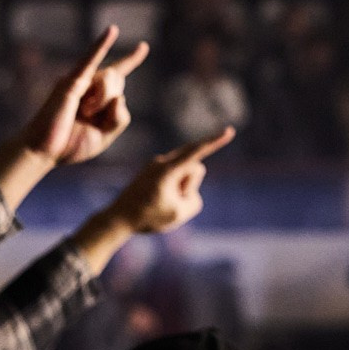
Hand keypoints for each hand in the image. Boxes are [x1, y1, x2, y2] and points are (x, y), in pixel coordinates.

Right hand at [0, 27, 148, 171]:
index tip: (143, 46)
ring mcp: (78, 80)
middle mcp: (87, 84)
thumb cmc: (69, 145)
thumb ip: (119, 118)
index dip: (131, 60)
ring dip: (103, 101)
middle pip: (118, 80)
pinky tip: (112, 31)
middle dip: (112, 103)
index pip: (118, 74)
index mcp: (96, 98)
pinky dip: (101, 45)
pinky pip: (90, 60)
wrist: (42, 150)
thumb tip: (120, 96)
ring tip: (82, 112)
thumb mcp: (104, 137)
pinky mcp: (71, 82)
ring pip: (111, 78)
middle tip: (90, 117)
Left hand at [108, 126, 233, 233]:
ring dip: (181, 190)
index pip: (197, 152)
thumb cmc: (148, 216)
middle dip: (190, 185)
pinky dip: (174, 191)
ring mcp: (157, 164)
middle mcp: (161, 161)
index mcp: (167, 169)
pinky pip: (175, 178)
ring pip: (185, 175)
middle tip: (170, 201)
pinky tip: (158, 200)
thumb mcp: (179, 213)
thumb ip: (194, 199)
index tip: (229, 131)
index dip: (215, 142)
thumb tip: (189, 189)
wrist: (119, 218)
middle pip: (194, 168)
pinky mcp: (154, 171)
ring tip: (160, 203)